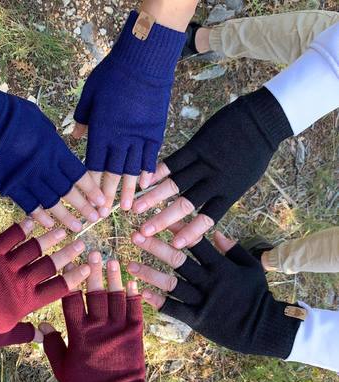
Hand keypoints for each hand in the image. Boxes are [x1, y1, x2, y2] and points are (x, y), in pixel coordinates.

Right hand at [0, 66, 104, 231]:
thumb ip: (53, 141)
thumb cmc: (12, 114)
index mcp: (55, 150)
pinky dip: (40, 216)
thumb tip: (59, 149)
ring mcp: (28, 179)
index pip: (79, 175)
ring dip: (66, 216)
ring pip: (52, 203)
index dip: (91, 189)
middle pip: (70, 192)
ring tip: (77, 227)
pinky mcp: (11, 186)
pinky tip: (49, 224)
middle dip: (84, 206)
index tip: (101, 200)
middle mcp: (46, 168)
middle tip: (96, 218)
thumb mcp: (41, 122)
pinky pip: (29, 205)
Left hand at [0, 218, 90, 368]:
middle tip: (81, 243)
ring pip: (33, 248)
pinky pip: (8, 237)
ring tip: (62, 229)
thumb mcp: (3, 336)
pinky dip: (20, 228)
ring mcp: (5, 267)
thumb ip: (25, 334)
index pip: (58, 287)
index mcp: (27, 302)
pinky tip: (31, 221)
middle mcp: (21, 282)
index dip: (75, 276)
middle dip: (69, 253)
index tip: (87, 267)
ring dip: (49, 238)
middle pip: (51, 264)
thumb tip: (43, 336)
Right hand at [40, 252, 154, 381]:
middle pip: (95, 293)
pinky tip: (133, 283)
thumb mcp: (61, 367)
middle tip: (92, 253)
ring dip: (114, 278)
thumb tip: (41, 324)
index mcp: (79, 333)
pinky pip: (136, 311)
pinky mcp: (135, 334)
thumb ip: (52, 344)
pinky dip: (134, 296)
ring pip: (116, 297)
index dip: (69, 280)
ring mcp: (119, 329)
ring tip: (112, 261)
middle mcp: (99, 327)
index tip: (68, 264)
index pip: (71, 300)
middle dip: (92, 272)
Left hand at [73, 11, 185, 214]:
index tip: (90, 200)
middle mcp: (120, 138)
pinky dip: (148, 171)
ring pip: (132, 170)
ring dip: (128, 190)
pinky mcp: (155, 131)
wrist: (143, 60)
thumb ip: (82, 119)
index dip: (92, 184)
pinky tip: (144, 185)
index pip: (94, 164)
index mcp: (101, 130)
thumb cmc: (112, 75)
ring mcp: (140, 136)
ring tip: (127, 208)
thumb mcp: (89, 95)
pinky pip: (151, 156)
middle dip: (108, 195)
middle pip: (113, 172)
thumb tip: (75, 136)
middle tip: (105, 214)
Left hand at [128, 230, 303, 357]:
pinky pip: (175, 309)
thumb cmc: (257, 295)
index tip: (160, 219)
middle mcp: (208, 281)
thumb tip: (216, 231)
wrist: (263, 329)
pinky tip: (142, 293)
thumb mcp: (252, 267)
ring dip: (149, 274)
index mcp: (220, 266)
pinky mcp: (197, 319)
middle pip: (178, 260)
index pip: (195, 243)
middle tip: (135, 236)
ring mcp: (201, 300)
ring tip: (130, 265)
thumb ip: (234, 248)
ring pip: (171, 284)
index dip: (177, 230)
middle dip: (155, 247)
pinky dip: (159, 302)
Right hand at [133, 88, 292, 247]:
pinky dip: (158, 170)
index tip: (175, 245)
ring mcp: (204, 163)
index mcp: (229, 193)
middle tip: (144, 231)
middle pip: (185, 205)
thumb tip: (210, 202)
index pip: (207, 218)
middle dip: (163, 220)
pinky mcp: (197, 146)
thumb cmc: (255, 152)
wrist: (263, 119)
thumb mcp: (246, 178)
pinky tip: (144, 179)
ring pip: (175, 184)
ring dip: (153, 196)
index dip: (190, 232)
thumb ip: (226, 191)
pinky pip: (174, 161)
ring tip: (136, 207)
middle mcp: (214, 181)